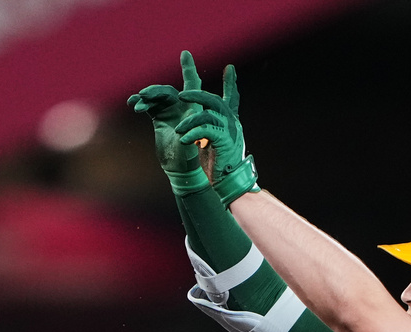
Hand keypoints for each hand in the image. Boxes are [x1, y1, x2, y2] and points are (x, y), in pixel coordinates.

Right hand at [128, 51, 208, 192]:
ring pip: (155, 98)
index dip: (188, 69)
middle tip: (145, 96)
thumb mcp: (192, 138)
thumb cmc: (190, 154)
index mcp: (193, 108)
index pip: (192, 84)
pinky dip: (142, 104)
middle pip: (167, 91)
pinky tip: (134, 104)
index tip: (185, 54)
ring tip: (138, 103)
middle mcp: (182, 107)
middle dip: (155, 91)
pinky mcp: (159, 118)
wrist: (180, 168)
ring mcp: (169, 112)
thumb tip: (187, 118)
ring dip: (146, 98)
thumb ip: (190, 125)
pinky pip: (149, 106)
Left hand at [176, 64, 258, 204]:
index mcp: (230, 122)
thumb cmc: (218, 165)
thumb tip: (198, 121)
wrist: (228, 184)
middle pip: (214, 101)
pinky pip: (206, 130)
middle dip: (197, 95)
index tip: (230, 68)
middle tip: (181, 94)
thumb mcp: (213, 143)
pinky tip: (183, 139)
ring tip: (178, 130)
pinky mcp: (224, 141)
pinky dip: (193, 134)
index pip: (232, 98)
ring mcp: (230, 131)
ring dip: (189, 121)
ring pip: (207, 114)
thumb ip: (208, 129)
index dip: (232, 84)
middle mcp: (232, 123)